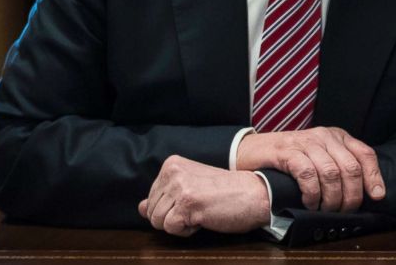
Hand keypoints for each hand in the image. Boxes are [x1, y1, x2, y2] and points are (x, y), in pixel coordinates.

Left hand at [139, 155, 269, 235]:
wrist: (254, 193)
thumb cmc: (227, 192)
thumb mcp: (191, 188)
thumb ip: (164, 197)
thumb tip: (141, 208)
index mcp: (171, 164)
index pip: (151, 198)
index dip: (171, 208)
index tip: (194, 200)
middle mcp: (172, 172)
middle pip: (152, 211)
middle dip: (173, 217)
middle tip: (198, 207)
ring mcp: (178, 187)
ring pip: (157, 222)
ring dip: (179, 224)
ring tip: (200, 212)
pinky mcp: (186, 204)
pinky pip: (170, 229)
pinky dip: (186, 231)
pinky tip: (203, 218)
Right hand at [235, 127, 384, 211]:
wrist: (254, 151)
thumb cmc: (290, 158)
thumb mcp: (320, 157)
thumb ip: (340, 167)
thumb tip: (365, 193)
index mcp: (336, 137)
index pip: (365, 154)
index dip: (374, 177)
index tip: (376, 197)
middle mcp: (324, 136)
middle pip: (351, 168)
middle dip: (352, 195)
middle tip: (344, 211)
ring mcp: (306, 142)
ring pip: (332, 173)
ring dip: (332, 198)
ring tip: (326, 209)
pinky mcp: (288, 151)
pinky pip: (308, 175)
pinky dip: (312, 194)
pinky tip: (310, 202)